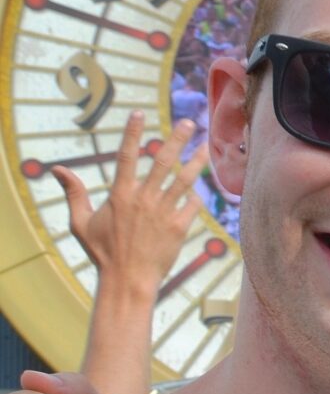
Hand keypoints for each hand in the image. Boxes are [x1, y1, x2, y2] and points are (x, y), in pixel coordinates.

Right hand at [55, 112, 207, 302]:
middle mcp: (143, 199)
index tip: (139, 113)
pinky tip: (198, 190)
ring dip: (197, 162)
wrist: (128, 280)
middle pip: (163, 161)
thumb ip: (74, 193)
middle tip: (189, 123)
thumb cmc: (103, 252)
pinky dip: (196, 196)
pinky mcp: (179, 228)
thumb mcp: (80, 222)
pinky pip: (192, 205)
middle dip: (177, 139)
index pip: (126, 155)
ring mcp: (163, 212)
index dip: (132, 133)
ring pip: (184, 180)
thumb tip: (58, 168)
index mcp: (120, 194)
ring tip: (207, 147)